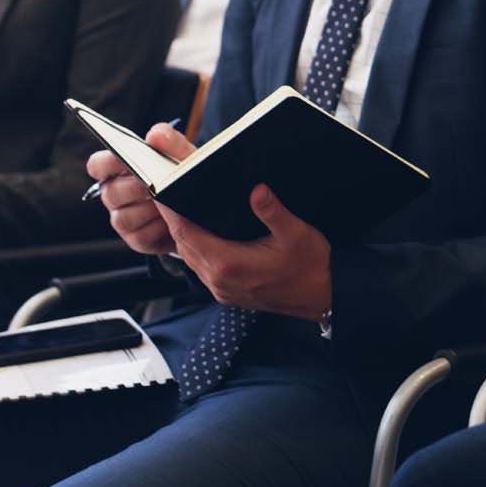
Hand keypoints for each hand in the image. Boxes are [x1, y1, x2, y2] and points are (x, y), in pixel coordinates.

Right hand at [89, 121, 191, 255]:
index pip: (98, 165)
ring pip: (124, 217)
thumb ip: (171, 141)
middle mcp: (115, 194)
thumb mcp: (183, 156)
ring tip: (169, 202)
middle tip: (155, 185)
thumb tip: (155, 135)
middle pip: (110, 193)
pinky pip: (141, 236)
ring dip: (149, 210)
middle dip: (135, 189)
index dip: (106, 163)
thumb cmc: (183, 175)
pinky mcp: (137, 239)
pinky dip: (159, 228)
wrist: (200, 205)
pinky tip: (172, 220)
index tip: (124, 159)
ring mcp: (123, 218)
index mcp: (120, 169)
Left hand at [156, 186, 331, 319]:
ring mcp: (223, 289)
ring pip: (190, 258)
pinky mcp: (229, 292)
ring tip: (180, 211)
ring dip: (184, 236)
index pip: (186, 235)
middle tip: (168, 194)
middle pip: (183, 246)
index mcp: (230, 264)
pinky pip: (202, 268)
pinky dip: (196, 249)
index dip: (170, 213)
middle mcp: (220, 280)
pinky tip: (202, 236)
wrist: (323, 296)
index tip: (162, 193)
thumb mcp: (296, 233)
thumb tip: (257, 190)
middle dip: (173, 220)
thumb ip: (273, 211)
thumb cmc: (311, 267)